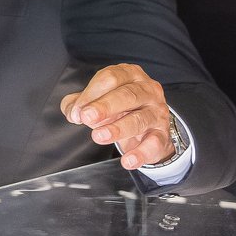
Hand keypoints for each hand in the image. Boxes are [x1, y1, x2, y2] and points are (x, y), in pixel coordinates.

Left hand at [60, 63, 175, 168]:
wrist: (148, 126)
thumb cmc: (120, 107)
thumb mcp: (98, 100)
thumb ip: (80, 103)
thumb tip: (73, 113)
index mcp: (130, 75)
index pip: (111, 78)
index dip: (92, 93)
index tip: (78, 111)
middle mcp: (147, 90)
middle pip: (127, 95)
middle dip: (105, 106)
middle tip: (87, 117)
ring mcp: (157, 112)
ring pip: (139, 119)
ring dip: (117, 129)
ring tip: (99, 136)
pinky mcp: (162, 134)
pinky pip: (153, 143)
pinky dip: (140, 153)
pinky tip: (127, 161)